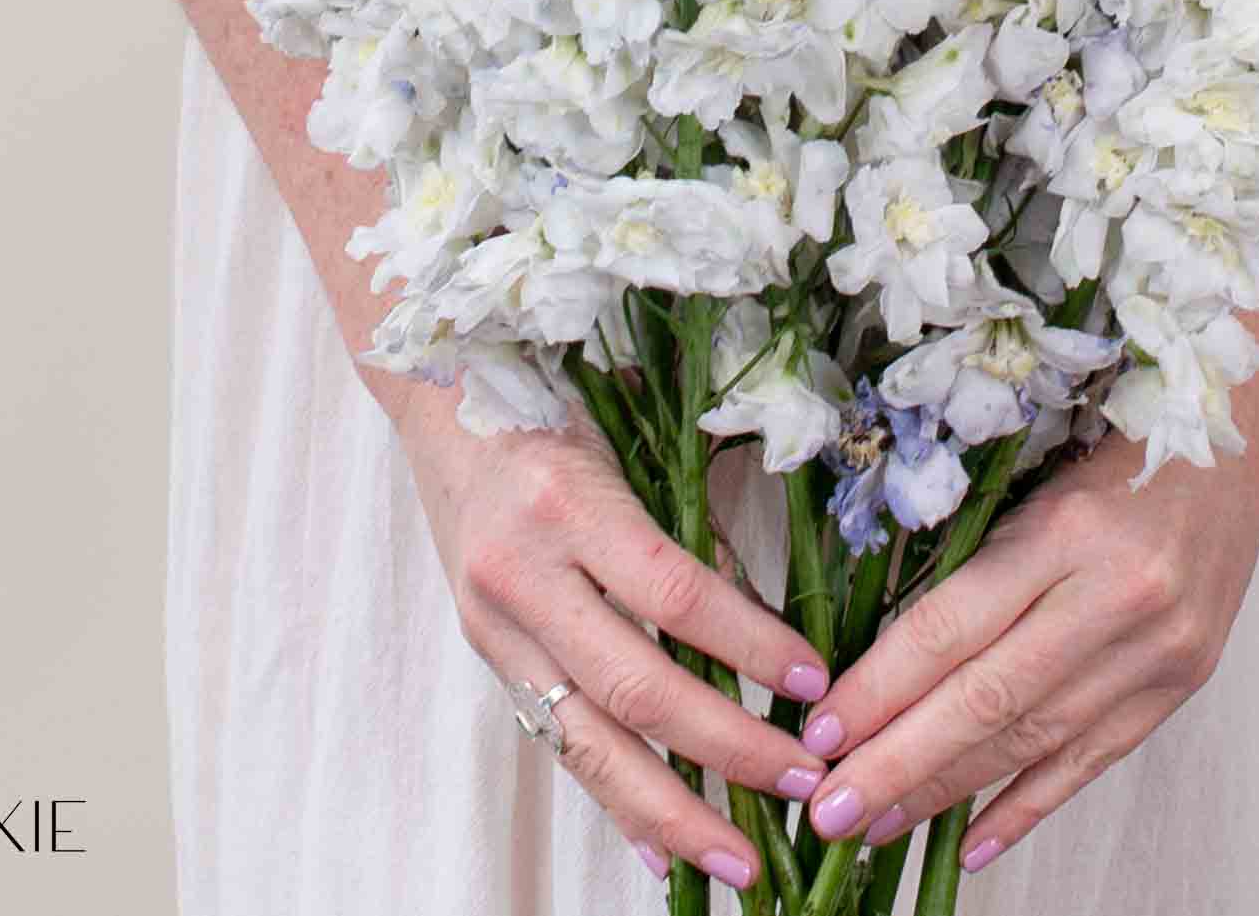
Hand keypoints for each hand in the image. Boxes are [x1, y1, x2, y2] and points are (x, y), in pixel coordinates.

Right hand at [395, 396, 833, 889]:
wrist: (443, 401)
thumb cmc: (556, 405)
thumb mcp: (631, 439)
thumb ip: (690, 528)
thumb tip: (764, 621)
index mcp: (568, 503)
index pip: (675, 595)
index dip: (749, 645)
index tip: (815, 682)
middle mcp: (523, 575)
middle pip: (635, 686)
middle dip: (727, 750)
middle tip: (803, 782)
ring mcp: (497, 626)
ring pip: (589, 743)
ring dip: (672, 811)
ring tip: (741, 857)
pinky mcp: (489, 657)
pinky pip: (559, 743)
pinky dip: (615, 801)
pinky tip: (661, 850)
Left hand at [795, 432, 1258, 875]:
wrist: (1230, 440)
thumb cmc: (1114, 448)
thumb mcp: (1035, 481)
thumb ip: (971, 560)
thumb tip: (877, 657)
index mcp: (1064, 530)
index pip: (952, 626)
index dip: (881, 686)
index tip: (823, 732)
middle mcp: (1115, 597)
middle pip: (987, 699)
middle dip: (899, 762)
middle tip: (831, 810)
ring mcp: (1156, 650)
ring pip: (1033, 740)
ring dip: (948, 792)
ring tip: (879, 825)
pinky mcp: (1180, 684)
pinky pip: (1092, 761)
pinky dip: (1027, 807)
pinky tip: (971, 844)